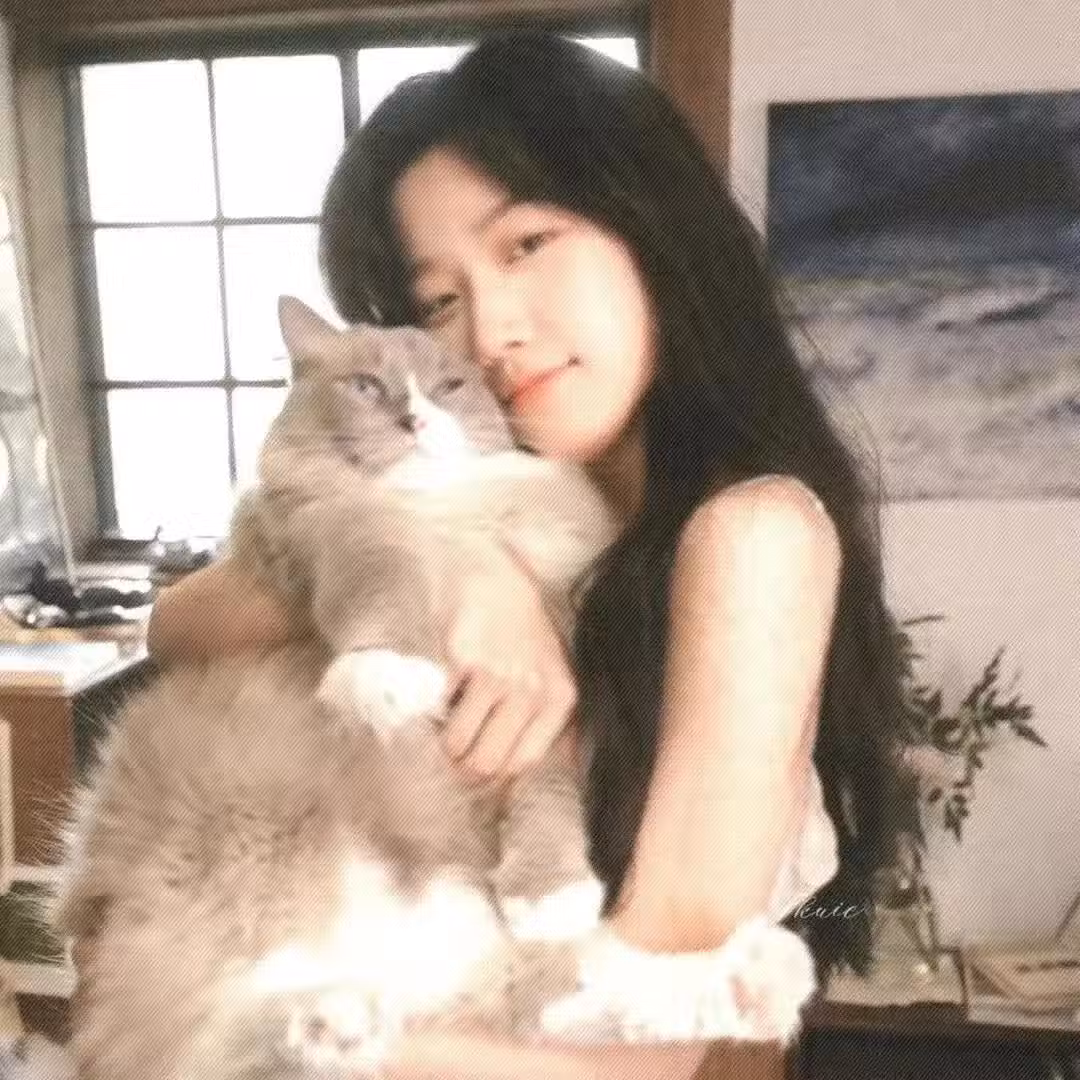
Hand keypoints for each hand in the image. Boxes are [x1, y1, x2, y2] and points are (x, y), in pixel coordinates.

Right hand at [440, 549, 577, 778]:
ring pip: (458, 744)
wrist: (491, 573)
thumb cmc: (518, 627)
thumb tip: (514, 779)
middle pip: (487, 763)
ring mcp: (498, 675)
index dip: (491, 776)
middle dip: (461, 767)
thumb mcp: (548, 671)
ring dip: (440, 742)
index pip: (521, 764)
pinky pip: (438, 710)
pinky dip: (429, 710)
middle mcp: (533, 690)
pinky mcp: (464, 661)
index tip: (473, 768)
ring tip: (440, 724)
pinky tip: (436, 693)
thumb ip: (543, 719)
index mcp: (559, 697)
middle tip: (449, 754)